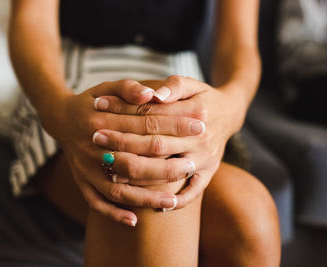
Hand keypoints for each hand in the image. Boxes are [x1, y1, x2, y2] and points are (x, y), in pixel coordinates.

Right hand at [42, 79, 199, 225]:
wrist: (60, 117)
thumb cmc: (91, 101)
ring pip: (118, 189)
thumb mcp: (108, 86)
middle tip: (192, 166)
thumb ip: (129, 88)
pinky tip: (134, 220)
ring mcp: (85, 168)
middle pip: (135, 161)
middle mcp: (93, 147)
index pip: (147, 125)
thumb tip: (152, 95)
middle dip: (166, 166)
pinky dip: (113, 213)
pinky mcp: (81, 181)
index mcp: (102, 120)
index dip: (175, 125)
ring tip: (171, 202)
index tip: (199, 127)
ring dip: (145, 197)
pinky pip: (96, 202)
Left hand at [93, 75, 244, 208]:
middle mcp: (201, 139)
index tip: (98, 112)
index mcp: (196, 113)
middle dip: (124, 144)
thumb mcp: (191, 84)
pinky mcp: (209, 173)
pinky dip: (176, 202)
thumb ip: (173, 86)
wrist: (230, 113)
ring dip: (139, 175)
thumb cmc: (204, 97)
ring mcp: (205, 158)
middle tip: (96, 141)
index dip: (124, 114)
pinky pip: (193, 193)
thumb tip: (154, 95)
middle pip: (156, 146)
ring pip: (168, 171)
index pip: (153, 116)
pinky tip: (154, 206)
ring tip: (111, 173)